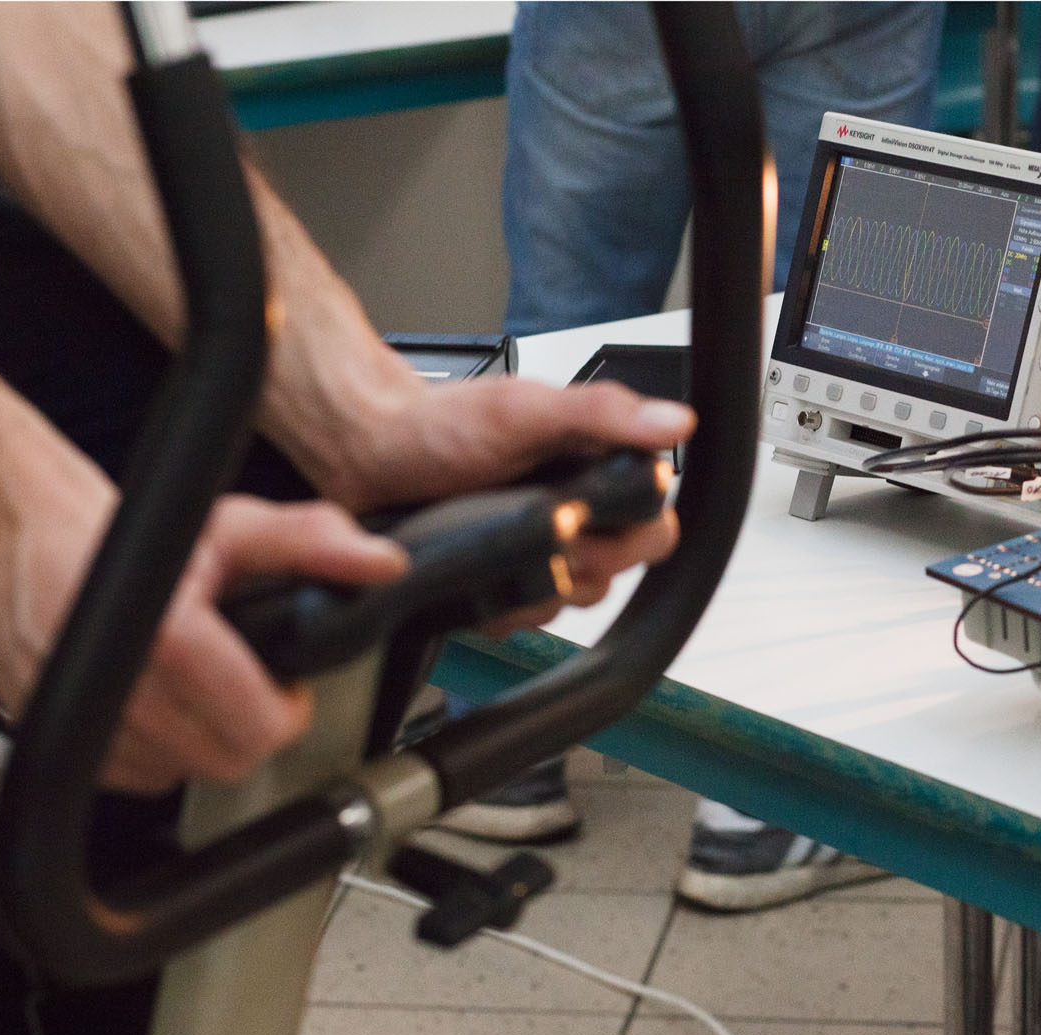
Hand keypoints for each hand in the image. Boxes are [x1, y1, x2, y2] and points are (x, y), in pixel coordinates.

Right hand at [0, 416, 407, 792]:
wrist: (37, 546)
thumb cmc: (136, 535)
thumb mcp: (236, 527)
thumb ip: (314, 542)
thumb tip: (381, 564)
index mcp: (165, 635)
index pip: (257, 728)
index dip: (286, 710)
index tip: (286, 688)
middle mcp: (117, 687)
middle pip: (226, 761)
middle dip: (253, 729)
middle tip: (252, 689)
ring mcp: (85, 722)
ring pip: (181, 775)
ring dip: (204, 742)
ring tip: (203, 690)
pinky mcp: (64, 746)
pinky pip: (136, 778)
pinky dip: (159, 752)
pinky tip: (162, 705)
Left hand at [271, 350, 692, 625]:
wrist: (364, 445)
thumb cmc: (441, 423)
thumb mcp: (527, 410)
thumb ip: (603, 413)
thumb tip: (676, 422)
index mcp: (598, 471)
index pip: (655, 525)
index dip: (633, 536)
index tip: (593, 522)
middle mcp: (575, 513)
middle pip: (617, 571)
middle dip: (582, 564)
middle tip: (542, 537)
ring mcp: (539, 550)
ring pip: (572, 600)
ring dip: (543, 589)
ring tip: (503, 557)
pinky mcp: (502, 579)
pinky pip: (525, 618)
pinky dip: (505, 609)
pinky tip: (481, 584)